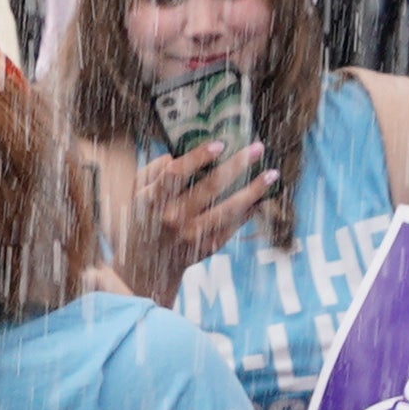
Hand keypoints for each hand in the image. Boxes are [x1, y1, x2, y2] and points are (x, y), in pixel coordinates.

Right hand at [109, 138, 280, 301]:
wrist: (146, 266)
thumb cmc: (143, 219)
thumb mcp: (136, 193)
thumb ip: (153, 171)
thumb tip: (177, 153)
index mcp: (152, 200)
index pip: (176, 173)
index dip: (198, 157)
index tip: (220, 144)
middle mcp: (173, 218)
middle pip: (210, 187)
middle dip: (237, 165)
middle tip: (258, 148)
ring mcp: (192, 235)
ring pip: (229, 209)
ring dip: (254, 190)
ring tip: (271, 174)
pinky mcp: (207, 248)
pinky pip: (233, 225)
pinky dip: (249, 210)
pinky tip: (261, 197)